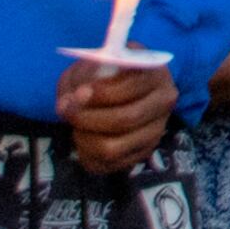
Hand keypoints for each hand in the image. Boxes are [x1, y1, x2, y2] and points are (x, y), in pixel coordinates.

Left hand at [56, 58, 178, 172]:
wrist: (120, 86)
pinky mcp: (143, 152)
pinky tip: (84, 137)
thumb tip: (66, 104)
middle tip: (67, 111)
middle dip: (87, 118)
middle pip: (125, 119)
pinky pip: (108, 165)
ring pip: (114, 148)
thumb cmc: (105, 71)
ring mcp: (155, 131)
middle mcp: (163, 103)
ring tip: (75, 126)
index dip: (102, 93)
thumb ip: (79, 79)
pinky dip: (87, 154)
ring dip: (84, 139)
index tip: (78, 93)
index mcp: (155, 73)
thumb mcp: (92, 63)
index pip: (132, 87)